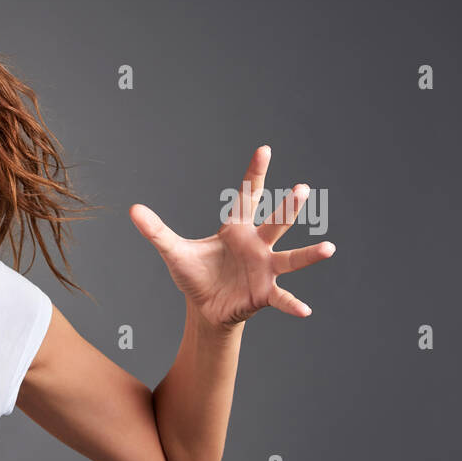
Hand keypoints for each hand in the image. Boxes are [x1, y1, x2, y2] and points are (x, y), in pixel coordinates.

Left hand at [128, 145, 334, 326]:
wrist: (205, 307)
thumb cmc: (196, 275)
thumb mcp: (173, 252)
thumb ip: (157, 231)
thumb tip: (132, 209)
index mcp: (236, 229)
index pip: (246, 196)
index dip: (254, 173)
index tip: (264, 149)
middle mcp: (256, 244)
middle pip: (274, 223)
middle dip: (288, 208)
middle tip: (303, 189)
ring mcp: (264, 268)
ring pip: (289, 257)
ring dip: (309, 254)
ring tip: (329, 248)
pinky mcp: (264, 293)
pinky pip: (281, 298)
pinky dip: (292, 304)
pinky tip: (305, 311)